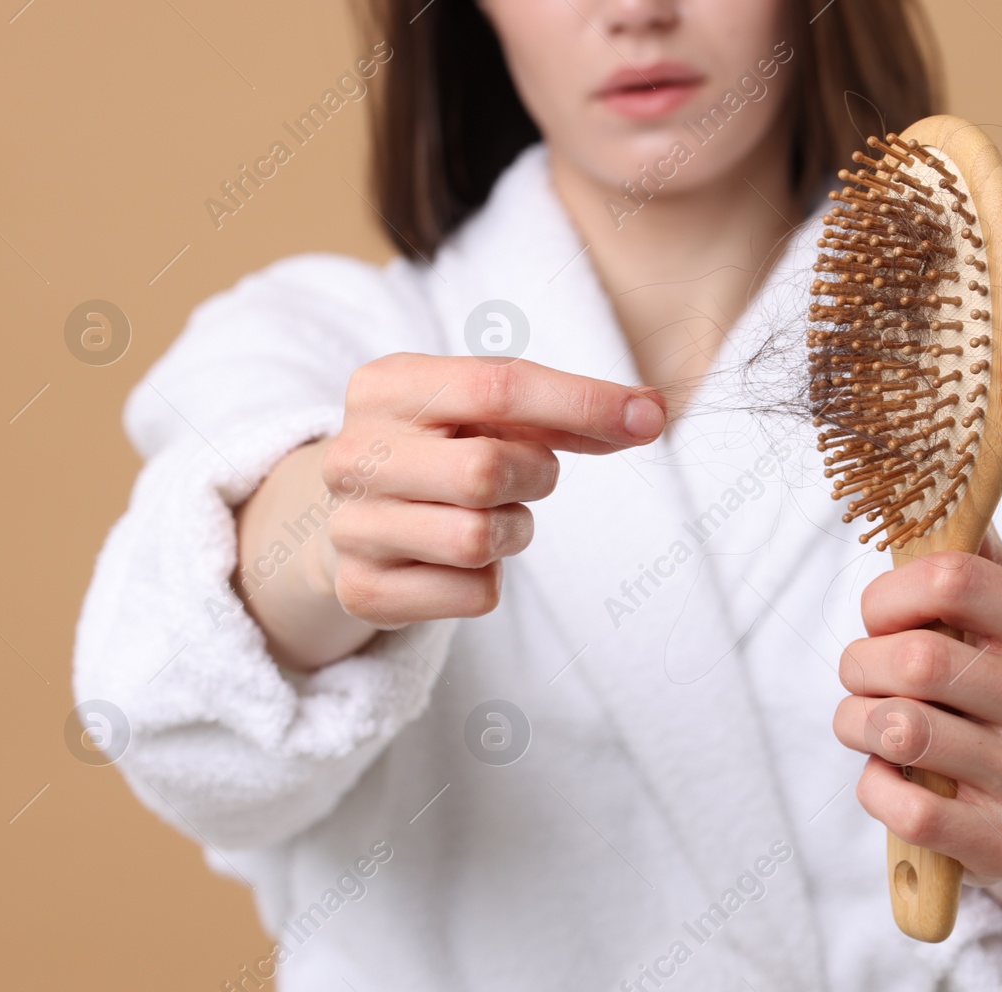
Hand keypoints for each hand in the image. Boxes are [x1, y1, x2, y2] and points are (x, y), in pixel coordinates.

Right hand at [235, 354, 665, 669]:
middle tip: (525, 476)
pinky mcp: (363, 591)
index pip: (498, 387)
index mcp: (385, 386)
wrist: (353, 517)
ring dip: (512, 532)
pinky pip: (473, 595)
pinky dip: (488, 581)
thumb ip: (564, 411)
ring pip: (478, 540)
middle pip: (486, 471)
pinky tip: (459, 560)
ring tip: (490, 517)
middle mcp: (355, 454)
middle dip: (532, 476)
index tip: (649, 418)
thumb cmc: (442, 449)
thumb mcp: (487, 413)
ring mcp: (352, 526)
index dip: (584, 403)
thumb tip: (649, 414)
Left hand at [832, 527, 1001, 917]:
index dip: (890, 592)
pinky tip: (886, 778)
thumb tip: (944, 483)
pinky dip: (874, 788)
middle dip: (861, 662)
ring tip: (865, 722)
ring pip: (903, 731)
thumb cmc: (994, 692)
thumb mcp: (999, 623)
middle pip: (917, 658)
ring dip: (856, 722)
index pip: (954, 578)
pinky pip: (910, 808)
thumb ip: (972, 560)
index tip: (880, 612)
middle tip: (862, 672)